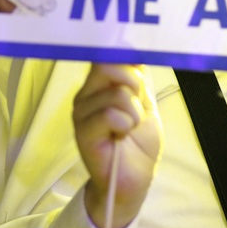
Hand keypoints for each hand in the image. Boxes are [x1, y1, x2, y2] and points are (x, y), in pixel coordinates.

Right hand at [73, 64, 161, 227]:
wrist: (136, 178)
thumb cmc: (138, 142)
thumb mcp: (145, 103)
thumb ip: (138, 78)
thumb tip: (137, 50)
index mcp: (100, 85)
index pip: (107, 55)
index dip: (127, 58)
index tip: (140, 72)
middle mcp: (86, 95)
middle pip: (108, 66)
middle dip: (134, 84)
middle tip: (136, 107)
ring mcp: (81, 113)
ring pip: (116, 93)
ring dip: (134, 113)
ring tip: (128, 127)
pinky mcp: (82, 133)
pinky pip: (110, 114)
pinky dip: (126, 125)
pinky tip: (121, 136)